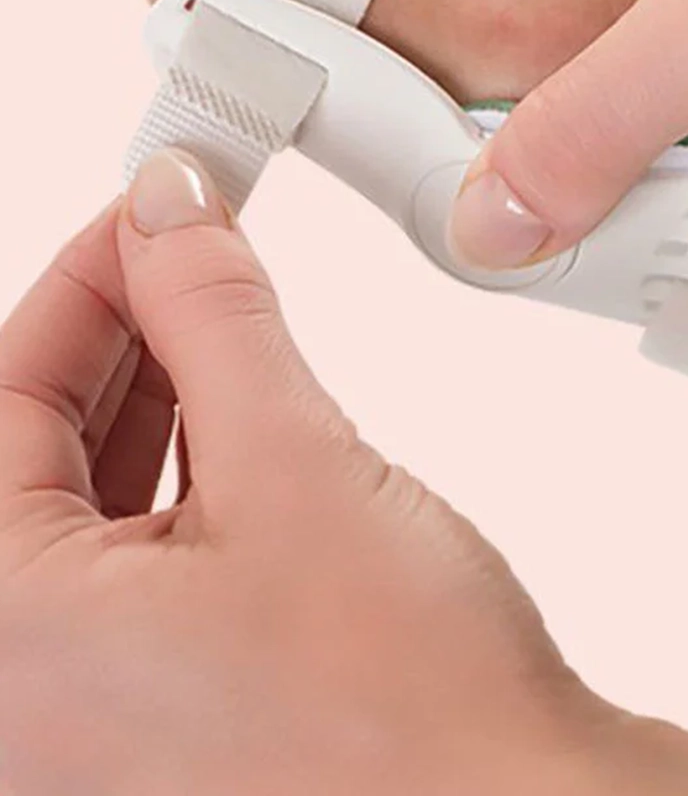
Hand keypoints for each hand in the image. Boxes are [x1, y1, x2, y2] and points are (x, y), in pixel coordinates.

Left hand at [0, 150, 687, 795]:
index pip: (0, 397)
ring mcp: (92, 709)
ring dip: (160, 389)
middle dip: (123, 328)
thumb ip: (216, 316)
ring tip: (227, 313)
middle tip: (193, 245)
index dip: (79, 279)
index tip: (146, 211)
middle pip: (36, 445)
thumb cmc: (410, 712)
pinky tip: (241, 406)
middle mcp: (28, 690)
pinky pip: (140, 553)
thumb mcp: (297, 463)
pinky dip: (188, 464)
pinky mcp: (164, 708)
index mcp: (9, 638)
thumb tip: (172, 213)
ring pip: (91, 496)